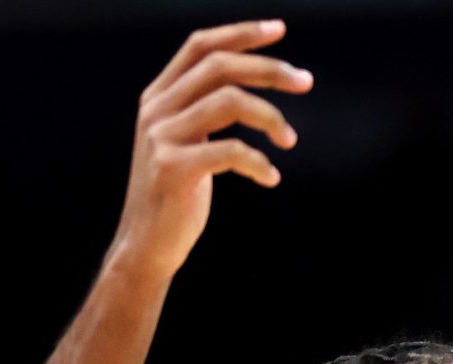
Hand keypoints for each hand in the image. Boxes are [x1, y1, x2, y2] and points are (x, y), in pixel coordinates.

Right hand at [107, 20, 312, 279]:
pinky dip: (260, 163)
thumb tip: (252, 82)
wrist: (147, 244)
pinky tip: (271, 178)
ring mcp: (162, 138)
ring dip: (271, 117)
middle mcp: (156, 110)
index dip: (241, 33)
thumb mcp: (185, 140)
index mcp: (159, 96)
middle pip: (220, 67)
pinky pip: (231, 151)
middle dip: (269, 69)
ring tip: (290, 140)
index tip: (280, 29)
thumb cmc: (177, 193)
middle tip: (305, 81)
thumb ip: (203, 108)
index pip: (201, 46)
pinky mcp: (174, 170)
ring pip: (230, 102)